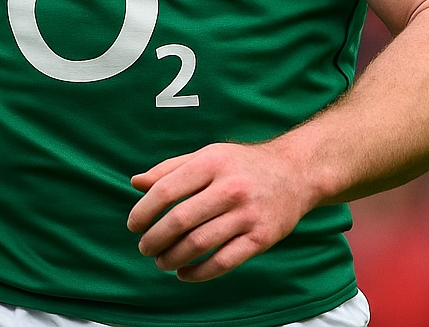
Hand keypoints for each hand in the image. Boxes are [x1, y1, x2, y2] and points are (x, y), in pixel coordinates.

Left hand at [127, 140, 311, 281]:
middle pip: (180, 220)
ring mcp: (247, 214)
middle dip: (155, 238)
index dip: (145, 210)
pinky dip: (198, 272)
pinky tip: (184, 273)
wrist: (295, 172)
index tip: (133, 224)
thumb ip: (170, 169)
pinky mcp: (261, 238)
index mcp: (212, 162)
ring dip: (173, 257)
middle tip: (143, 246)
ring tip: (160, 261)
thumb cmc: (242, 164)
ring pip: (199, 244)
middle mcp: (229, 187)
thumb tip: (135, 183)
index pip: (167, 189)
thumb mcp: (207, 155)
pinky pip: (223, 261)